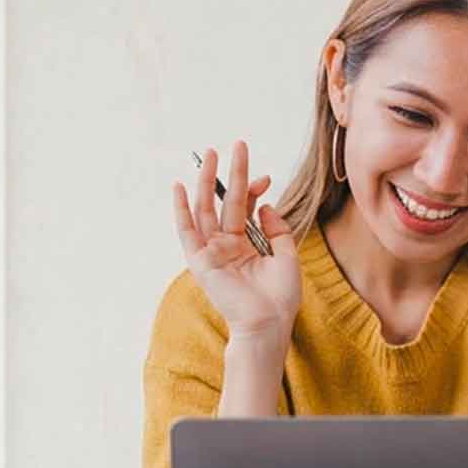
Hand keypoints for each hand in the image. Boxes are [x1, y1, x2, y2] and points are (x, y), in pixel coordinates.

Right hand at [174, 140, 300, 351]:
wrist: (268, 323)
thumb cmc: (279, 297)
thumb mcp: (287, 256)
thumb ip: (277, 229)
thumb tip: (265, 204)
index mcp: (245, 246)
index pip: (246, 208)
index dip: (254, 189)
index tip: (266, 177)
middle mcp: (226, 246)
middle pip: (225, 202)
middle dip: (231, 174)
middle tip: (237, 145)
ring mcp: (211, 252)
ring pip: (205, 210)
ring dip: (207, 182)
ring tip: (210, 154)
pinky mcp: (200, 261)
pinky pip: (186, 231)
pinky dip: (181, 209)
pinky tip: (180, 187)